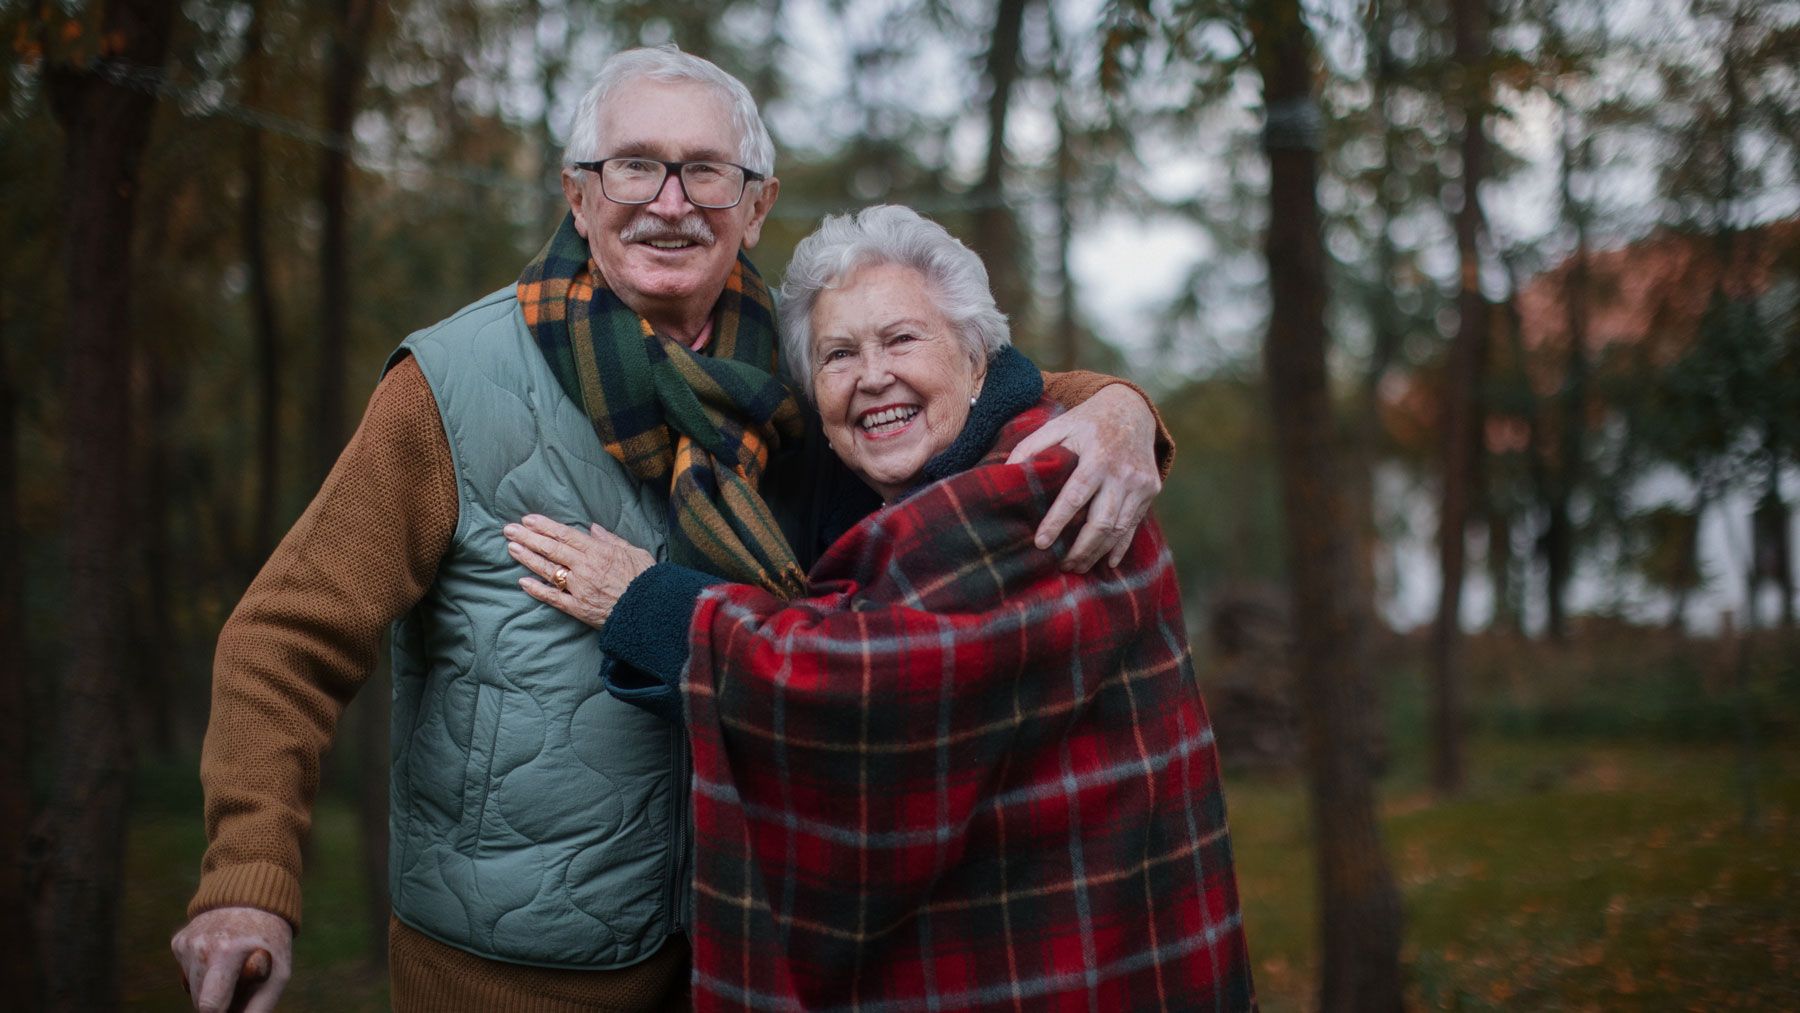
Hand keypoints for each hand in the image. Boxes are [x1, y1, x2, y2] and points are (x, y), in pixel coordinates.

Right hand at [170, 906, 290, 1012]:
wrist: (254, 897)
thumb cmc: (270, 940)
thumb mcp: (279, 972)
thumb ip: (259, 1007)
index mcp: (226, 952)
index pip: (209, 1004)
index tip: (225, 1010)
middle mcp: (201, 946)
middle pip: (201, 1001)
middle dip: (219, 1002)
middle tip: (240, 984)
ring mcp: (187, 942)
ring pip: (192, 989)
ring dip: (210, 988)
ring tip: (231, 967)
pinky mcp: (178, 941)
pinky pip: (187, 972)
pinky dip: (202, 971)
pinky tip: (218, 955)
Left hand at [505, 514, 654, 629]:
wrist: (652, 610)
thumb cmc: (646, 580)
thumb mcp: (634, 552)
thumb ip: (611, 540)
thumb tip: (593, 529)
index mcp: (598, 551)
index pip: (565, 535)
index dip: (544, 526)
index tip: (527, 520)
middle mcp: (585, 567)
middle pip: (551, 549)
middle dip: (528, 538)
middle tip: (508, 529)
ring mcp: (579, 588)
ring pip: (548, 570)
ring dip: (527, 558)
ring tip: (511, 548)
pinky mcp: (578, 608)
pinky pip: (553, 598)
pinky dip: (537, 589)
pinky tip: (522, 581)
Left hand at [1007, 383, 1161, 571]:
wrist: (1132, 409)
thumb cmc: (1087, 421)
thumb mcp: (1059, 425)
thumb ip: (1031, 446)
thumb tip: (1007, 472)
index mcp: (1097, 456)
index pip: (1075, 495)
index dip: (1057, 521)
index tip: (1041, 543)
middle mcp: (1121, 472)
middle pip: (1101, 521)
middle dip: (1080, 548)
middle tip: (1061, 565)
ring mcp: (1140, 483)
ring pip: (1119, 528)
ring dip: (1097, 552)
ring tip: (1077, 566)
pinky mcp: (1151, 489)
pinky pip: (1134, 524)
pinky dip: (1121, 546)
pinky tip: (1106, 562)